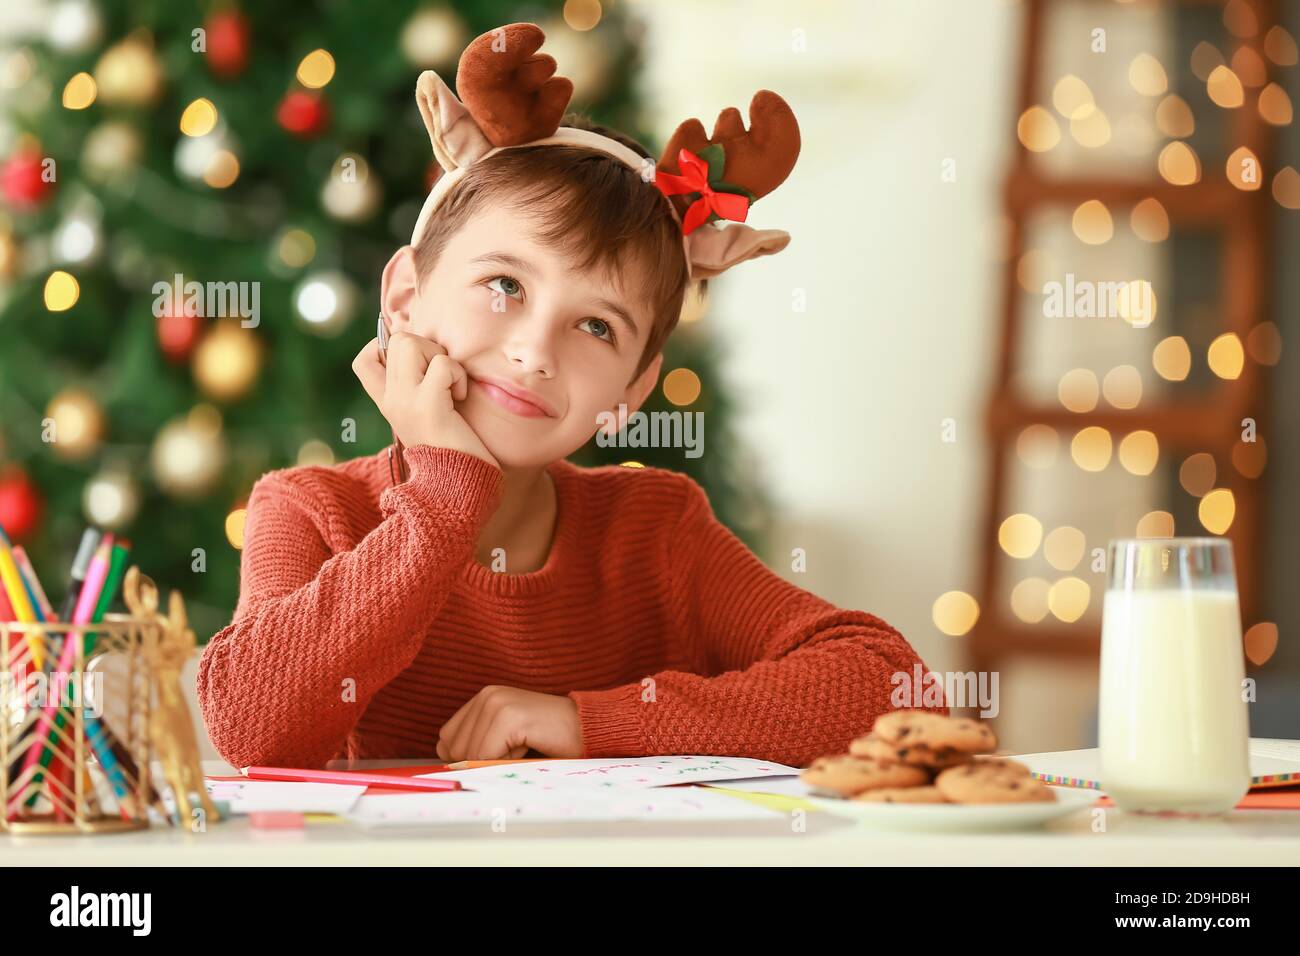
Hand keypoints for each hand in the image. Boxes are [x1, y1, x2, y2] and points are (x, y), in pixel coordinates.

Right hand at [353, 330, 498, 469]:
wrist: (459, 485)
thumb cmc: (454, 446)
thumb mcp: (426, 412)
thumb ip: (418, 385)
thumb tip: (425, 347)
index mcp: (387, 402)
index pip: (364, 361)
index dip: (388, 347)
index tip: (418, 363)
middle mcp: (390, 400)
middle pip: (395, 340)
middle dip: (427, 347)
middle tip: (442, 378)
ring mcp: (405, 401)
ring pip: (410, 343)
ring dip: (441, 357)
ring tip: (451, 388)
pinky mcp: (428, 405)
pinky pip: (442, 364)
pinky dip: (457, 374)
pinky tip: (460, 398)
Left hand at [436, 686, 583, 761]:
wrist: (587, 730)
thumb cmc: (549, 741)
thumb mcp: (505, 740)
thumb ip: (476, 745)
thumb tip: (447, 766)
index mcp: (482, 698)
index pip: (446, 740)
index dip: (467, 758)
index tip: (500, 752)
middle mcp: (486, 695)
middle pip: (454, 750)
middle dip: (481, 761)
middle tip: (517, 748)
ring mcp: (497, 703)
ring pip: (469, 756)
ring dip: (496, 761)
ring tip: (524, 745)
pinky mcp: (510, 716)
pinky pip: (486, 757)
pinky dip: (506, 762)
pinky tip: (529, 746)